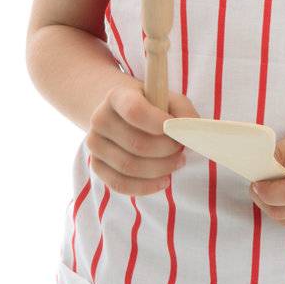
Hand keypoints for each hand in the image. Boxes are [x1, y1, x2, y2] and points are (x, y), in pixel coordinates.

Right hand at [86, 77, 200, 196]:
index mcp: (117, 96)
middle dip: (166, 151)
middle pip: (136, 143)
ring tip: (176, 162)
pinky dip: (145, 187)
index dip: (159, 123)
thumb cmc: (152, 108)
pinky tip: (164, 180)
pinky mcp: (96, 165)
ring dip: (160, 169)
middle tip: (181, 149)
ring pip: (129, 166)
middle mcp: (100, 119)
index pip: (135, 111)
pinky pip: (119, 184)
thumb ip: (183, 112)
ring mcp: (94, 144)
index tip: (178, 131)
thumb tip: (190, 131)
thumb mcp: (169, 100)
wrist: (122, 116)